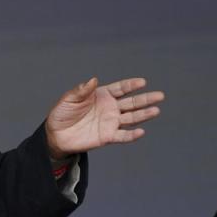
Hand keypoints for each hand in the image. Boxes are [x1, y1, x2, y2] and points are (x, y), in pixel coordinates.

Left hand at [45, 77, 163, 157]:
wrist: (56, 134)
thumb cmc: (62, 114)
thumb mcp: (69, 99)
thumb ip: (81, 91)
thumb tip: (93, 80)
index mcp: (102, 95)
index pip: (121, 88)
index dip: (131, 85)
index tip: (142, 82)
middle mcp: (110, 108)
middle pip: (132, 103)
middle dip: (145, 99)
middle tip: (160, 95)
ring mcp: (110, 122)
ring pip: (131, 118)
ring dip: (144, 115)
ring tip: (156, 110)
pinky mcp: (107, 136)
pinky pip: (122, 136)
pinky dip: (131, 135)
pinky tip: (141, 132)